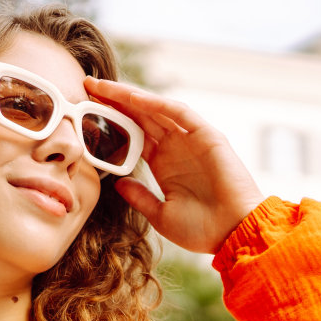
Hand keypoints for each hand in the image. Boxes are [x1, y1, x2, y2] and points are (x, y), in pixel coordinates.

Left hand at [83, 76, 265, 254]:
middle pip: (140, 116)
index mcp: (164, 163)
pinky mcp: (208, 137)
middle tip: (86, 86)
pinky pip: (180, 114)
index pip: (133, 134)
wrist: (234, 235)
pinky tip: (134, 98)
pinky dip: (158, 104)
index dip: (111, 120)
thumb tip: (117, 183)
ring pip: (156, 109)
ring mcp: (192, 140)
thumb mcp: (160, 215)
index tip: (85, 111)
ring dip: (130, 96)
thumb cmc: (202, 230)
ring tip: (103, 87)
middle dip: (114, 100)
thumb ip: (140, 197)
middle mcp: (176, 147)